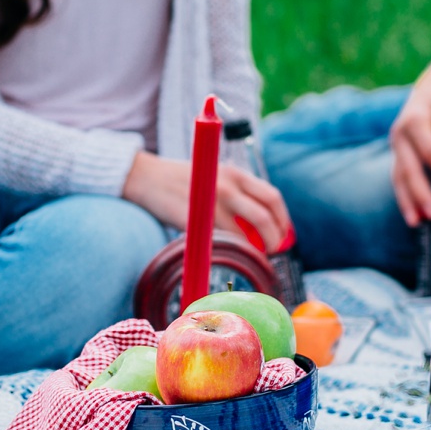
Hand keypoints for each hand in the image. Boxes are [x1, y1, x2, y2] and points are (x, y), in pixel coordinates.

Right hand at [121, 152, 293, 252]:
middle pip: (265, 216)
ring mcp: (212, 203)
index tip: (281, 233)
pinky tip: (228, 252)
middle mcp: (228, 186)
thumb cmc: (184, 180)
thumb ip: (238, 193)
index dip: (282, 219)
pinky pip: (221, 240)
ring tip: (252, 255)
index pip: (272, 197)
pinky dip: (230, 250)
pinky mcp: (196, 219)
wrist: (148, 177)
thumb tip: (261, 222)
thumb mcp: (216, 176)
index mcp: (237, 174)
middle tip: (273, 250)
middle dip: (274, 239)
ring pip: (245, 234)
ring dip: (254, 249)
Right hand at [388, 52, 430, 227]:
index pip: (430, 148)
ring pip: (399, 176)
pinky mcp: (400, 155)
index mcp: (415, 118)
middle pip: (408, 167)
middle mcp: (400, 133)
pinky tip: (414, 215)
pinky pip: (400, 177)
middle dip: (420, 191)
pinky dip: (406, 196)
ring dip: (407, 200)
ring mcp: (397, 145)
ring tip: (417, 222)